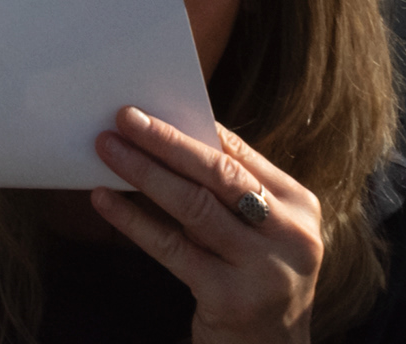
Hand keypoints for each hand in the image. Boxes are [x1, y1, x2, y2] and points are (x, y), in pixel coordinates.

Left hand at [88, 107, 319, 340]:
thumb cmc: (256, 282)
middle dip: (167, 141)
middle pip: (219, 174)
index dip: (192, 128)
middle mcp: (291, 236)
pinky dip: (133, 220)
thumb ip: (232, 193)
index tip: (150, 107)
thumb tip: (170, 136)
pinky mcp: (230, 298)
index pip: (241, 155)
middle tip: (125, 116)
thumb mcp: (262, 235)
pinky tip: (105, 200)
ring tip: (107, 149)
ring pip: (193, 207)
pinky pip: (171, 248)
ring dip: (144, 172)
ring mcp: (264, 269)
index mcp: (301, 208)